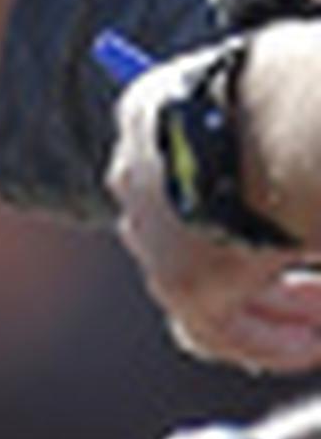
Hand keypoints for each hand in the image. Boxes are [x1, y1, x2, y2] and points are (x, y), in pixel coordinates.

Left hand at [105, 64, 320, 370]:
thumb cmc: (313, 94)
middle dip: (255, 268)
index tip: (282, 231)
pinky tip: (313, 344)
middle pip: (184, 236)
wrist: (305, 116)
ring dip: (270, 310)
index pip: (174, 170)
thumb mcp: (294, 98)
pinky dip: (267, 342)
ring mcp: (150, 229)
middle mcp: (136, 171)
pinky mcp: (180, 280)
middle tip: (314, 293)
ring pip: (204, 288)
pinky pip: (219, 330)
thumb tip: (307, 167)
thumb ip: (284, 132)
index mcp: (153, 110)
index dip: (231, 208)